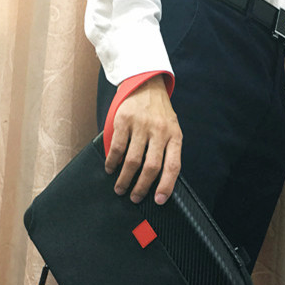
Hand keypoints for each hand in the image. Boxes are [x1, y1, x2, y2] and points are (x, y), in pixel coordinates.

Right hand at [105, 74, 181, 204]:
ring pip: (132, 160)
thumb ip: (167, 151)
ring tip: (120, 189)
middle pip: (151, 166)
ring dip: (125, 178)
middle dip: (141, 187)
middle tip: (134, 198)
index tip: (158, 200)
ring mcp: (141, 125)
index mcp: (174, 136)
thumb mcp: (171, 130)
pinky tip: (110, 169)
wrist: (146, 84)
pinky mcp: (124, 120)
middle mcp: (159, 131)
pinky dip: (112, 162)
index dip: (166, 185)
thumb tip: (159, 182)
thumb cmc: (159, 114)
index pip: (173, 166)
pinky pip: (117, 147)